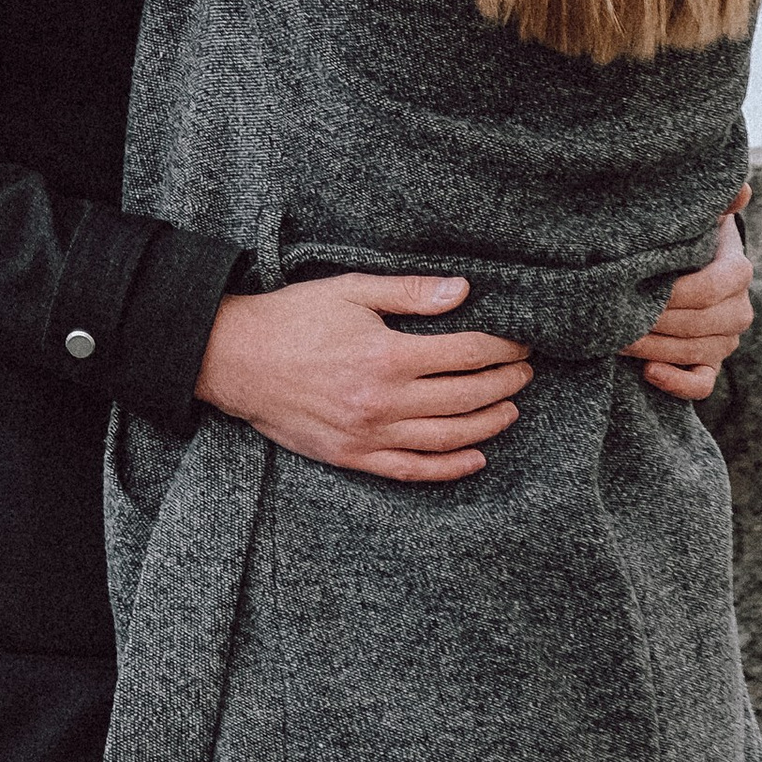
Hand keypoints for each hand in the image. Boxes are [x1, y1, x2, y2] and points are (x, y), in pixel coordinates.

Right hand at [198, 275, 531, 484]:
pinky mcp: (352, 457)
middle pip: (464, 397)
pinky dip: (449, 468)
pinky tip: (475, 458)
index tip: (521, 340)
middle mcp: (382, 401)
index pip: (465, 353)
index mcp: (386, 355)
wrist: (235, 361)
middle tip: (526, 371)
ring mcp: (368, 435)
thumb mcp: (351, 291)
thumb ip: (409, 293)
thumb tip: (462, 291)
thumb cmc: (293, 319)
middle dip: (504, 383)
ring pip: (446, 438)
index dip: (501, 347)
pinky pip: (411, 470)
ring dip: (487, 424)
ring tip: (511, 408)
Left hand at [623, 189, 753, 400]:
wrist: (690, 268)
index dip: (673, 293)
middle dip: (653, 321)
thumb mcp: (699, 216)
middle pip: (696, 324)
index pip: (709, 288)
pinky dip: (676, 383)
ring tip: (616, 337)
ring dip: (652, 348)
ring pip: (694, 353)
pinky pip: (701, 384)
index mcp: (738, 271)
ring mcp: (727, 340)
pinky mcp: (713, 364)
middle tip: (614, 316)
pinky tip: (648, 372)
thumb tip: (741, 188)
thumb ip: (716, 201)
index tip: (636, 286)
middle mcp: (739, 310)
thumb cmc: (688, 237)